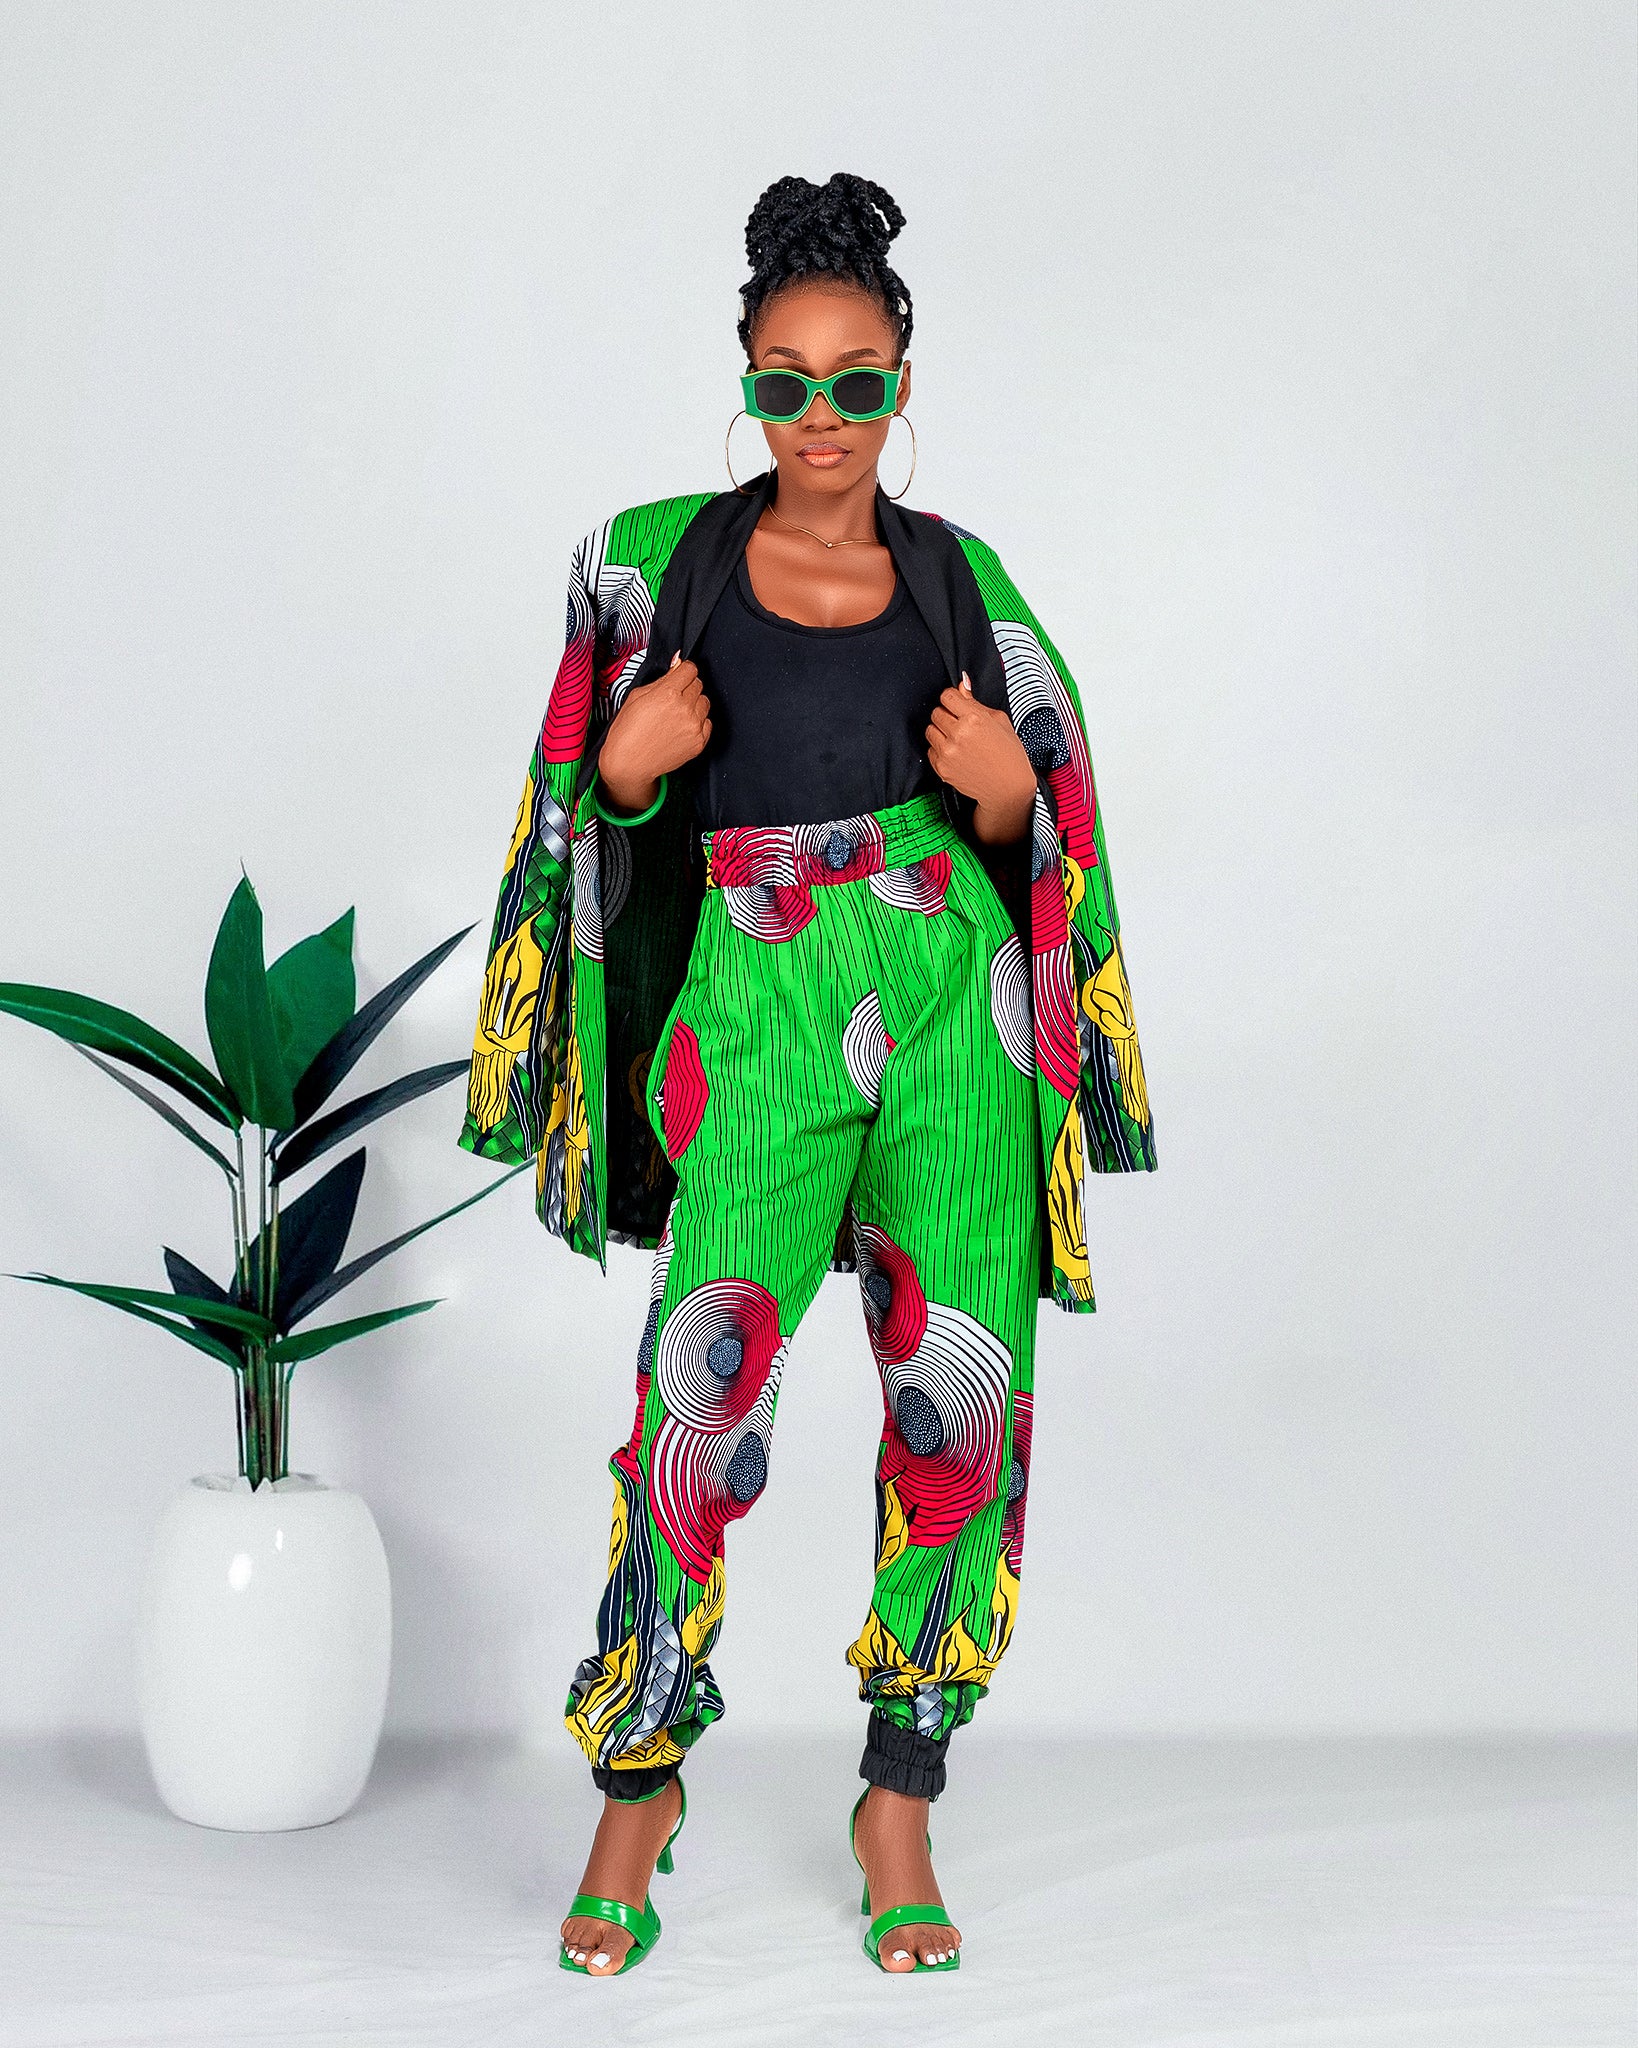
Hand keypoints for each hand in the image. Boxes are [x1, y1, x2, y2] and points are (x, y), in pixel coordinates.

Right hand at [597, 653, 711, 812]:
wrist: (629, 763)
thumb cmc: (628, 730)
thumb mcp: (637, 696)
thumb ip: (662, 679)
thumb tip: (677, 665)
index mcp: (668, 693)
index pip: (690, 669)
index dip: (682, 671)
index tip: (678, 676)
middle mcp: (685, 708)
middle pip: (698, 684)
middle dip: (687, 687)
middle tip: (672, 698)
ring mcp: (694, 726)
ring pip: (705, 702)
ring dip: (694, 704)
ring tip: (676, 714)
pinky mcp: (699, 742)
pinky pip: (707, 722)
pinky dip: (698, 722)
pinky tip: (681, 727)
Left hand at [926, 672, 1036, 843]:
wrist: (1008, 787)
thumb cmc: (1008, 753)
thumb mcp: (999, 720)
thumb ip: (975, 702)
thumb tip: (961, 684)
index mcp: (974, 718)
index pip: (946, 696)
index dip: (952, 699)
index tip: (957, 704)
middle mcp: (958, 734)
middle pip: (936, 712)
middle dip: (947, 715)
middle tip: (961, 724)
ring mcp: (948, 753)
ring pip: (930, 730)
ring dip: (941, 731)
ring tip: (958, 739)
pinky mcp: (941, 768)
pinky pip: (930, 750)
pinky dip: (939, 750)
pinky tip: (956, 753)